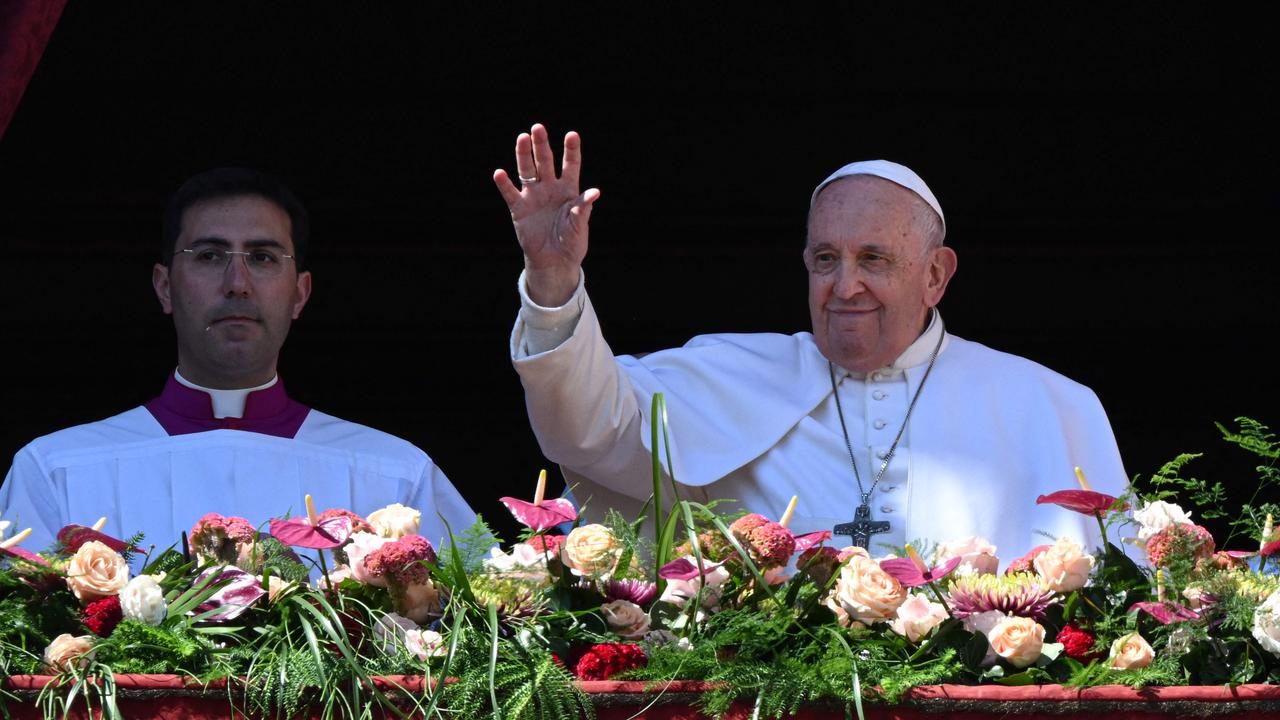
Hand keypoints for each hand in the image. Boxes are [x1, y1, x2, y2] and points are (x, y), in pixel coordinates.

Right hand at [494, 124, 600, 306]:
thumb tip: (594, 192)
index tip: (572, 135)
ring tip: (521, 138)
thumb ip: (583, 208)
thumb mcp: (580, 225)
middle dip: (541, 144)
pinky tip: (500, 173)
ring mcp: (533, 196)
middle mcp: (550, 187)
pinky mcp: (519, 208)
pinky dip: (504, 184)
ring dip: (523, 154)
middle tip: (537, 128)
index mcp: (569, 189)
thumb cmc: (571, 242)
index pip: (570, 165)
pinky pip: (510, 193)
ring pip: (527, 170)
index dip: (571, 150)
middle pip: (545, 161)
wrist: (554, 261)